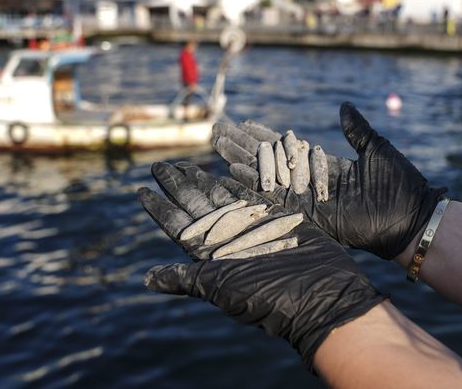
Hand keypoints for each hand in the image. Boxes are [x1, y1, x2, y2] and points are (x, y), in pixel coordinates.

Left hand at [138, 162, 386, 368]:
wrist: (321, 296)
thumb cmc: (270, 297)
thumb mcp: (222, 287)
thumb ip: (186, 278)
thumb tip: (146, 279)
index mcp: (211, 257)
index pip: (178, 226)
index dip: (159, 208)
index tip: (141, 190)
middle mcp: (230, 241)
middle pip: (197, 207)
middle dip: (178, 186)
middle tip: (159, 165)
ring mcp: (254, 229)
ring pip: (222, 199)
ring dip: (203, 181)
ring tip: (185, 164)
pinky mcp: (280, 220)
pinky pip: (254, 197)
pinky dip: (240, 184)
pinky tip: (226, 169)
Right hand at [213, 102, 446, 259]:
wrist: (410, 216)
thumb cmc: (400, 184)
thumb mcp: (375, 147)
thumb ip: (356, 129)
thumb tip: (345, 105)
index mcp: (325, 167)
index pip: (288, 148)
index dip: (265, 135)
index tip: (244, 122)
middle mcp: (310, 183)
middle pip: (269, 161)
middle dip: (243, 146)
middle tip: (218, 131)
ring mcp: (307, 199)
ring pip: (266, 176)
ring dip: (241, 161)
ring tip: (218, 145)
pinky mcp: (307, 214)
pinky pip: (274, 198)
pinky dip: (254, 184)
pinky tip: (232, 170)